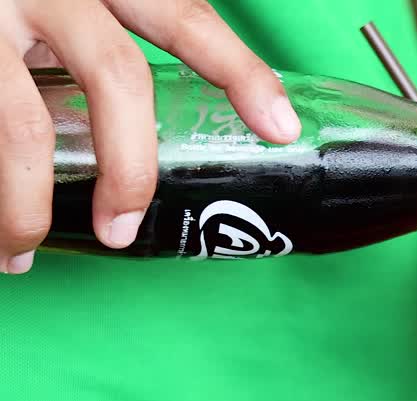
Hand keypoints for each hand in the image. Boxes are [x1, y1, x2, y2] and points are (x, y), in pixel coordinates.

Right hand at [0, 0, 299, 272]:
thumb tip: (156, 138)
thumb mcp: (66, 0)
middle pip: (117, 79)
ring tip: (17, 251)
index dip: (239, 72)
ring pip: (21, 127)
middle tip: (122, 228)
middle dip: (130, 170)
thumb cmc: (10, 2)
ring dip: (24, 205)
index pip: (183, 17)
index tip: (280, 128)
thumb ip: (105, 40)